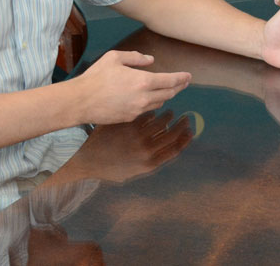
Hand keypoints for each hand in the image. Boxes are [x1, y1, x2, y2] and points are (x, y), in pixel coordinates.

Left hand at [69, 111, 193, 183]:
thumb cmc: (111, 168)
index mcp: (149, 163)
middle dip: (181, 125)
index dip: (185, 140)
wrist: (87, 159)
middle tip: (185, 118)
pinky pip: (144, 115)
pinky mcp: (126, 124)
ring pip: (159, 122)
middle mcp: (145, 150)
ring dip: (167, 115)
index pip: (174, 150)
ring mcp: (136, 136)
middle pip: (171, 134)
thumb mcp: (133, 171)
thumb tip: (163, 149)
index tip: (191, 131)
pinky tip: (152, 109)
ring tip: (169, 111)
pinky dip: (151, 111)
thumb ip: (149, 161)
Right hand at [76, 50, 190, 124]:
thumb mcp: (115, 58)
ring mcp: (137, 110)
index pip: (170, 81)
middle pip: (168, 94)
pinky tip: (149, 99)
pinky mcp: (129, 118)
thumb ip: (135, 57)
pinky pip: (146, 110)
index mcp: (142, 81)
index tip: (188, 76)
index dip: (181, 78)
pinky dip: (151, 103)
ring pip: (158, 103)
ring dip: (165, 96)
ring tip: (168, 89)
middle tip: (184, 83)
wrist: (81, 101)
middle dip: (178, 87)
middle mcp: (143, 98)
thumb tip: (150, 60)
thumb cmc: (96, 77)